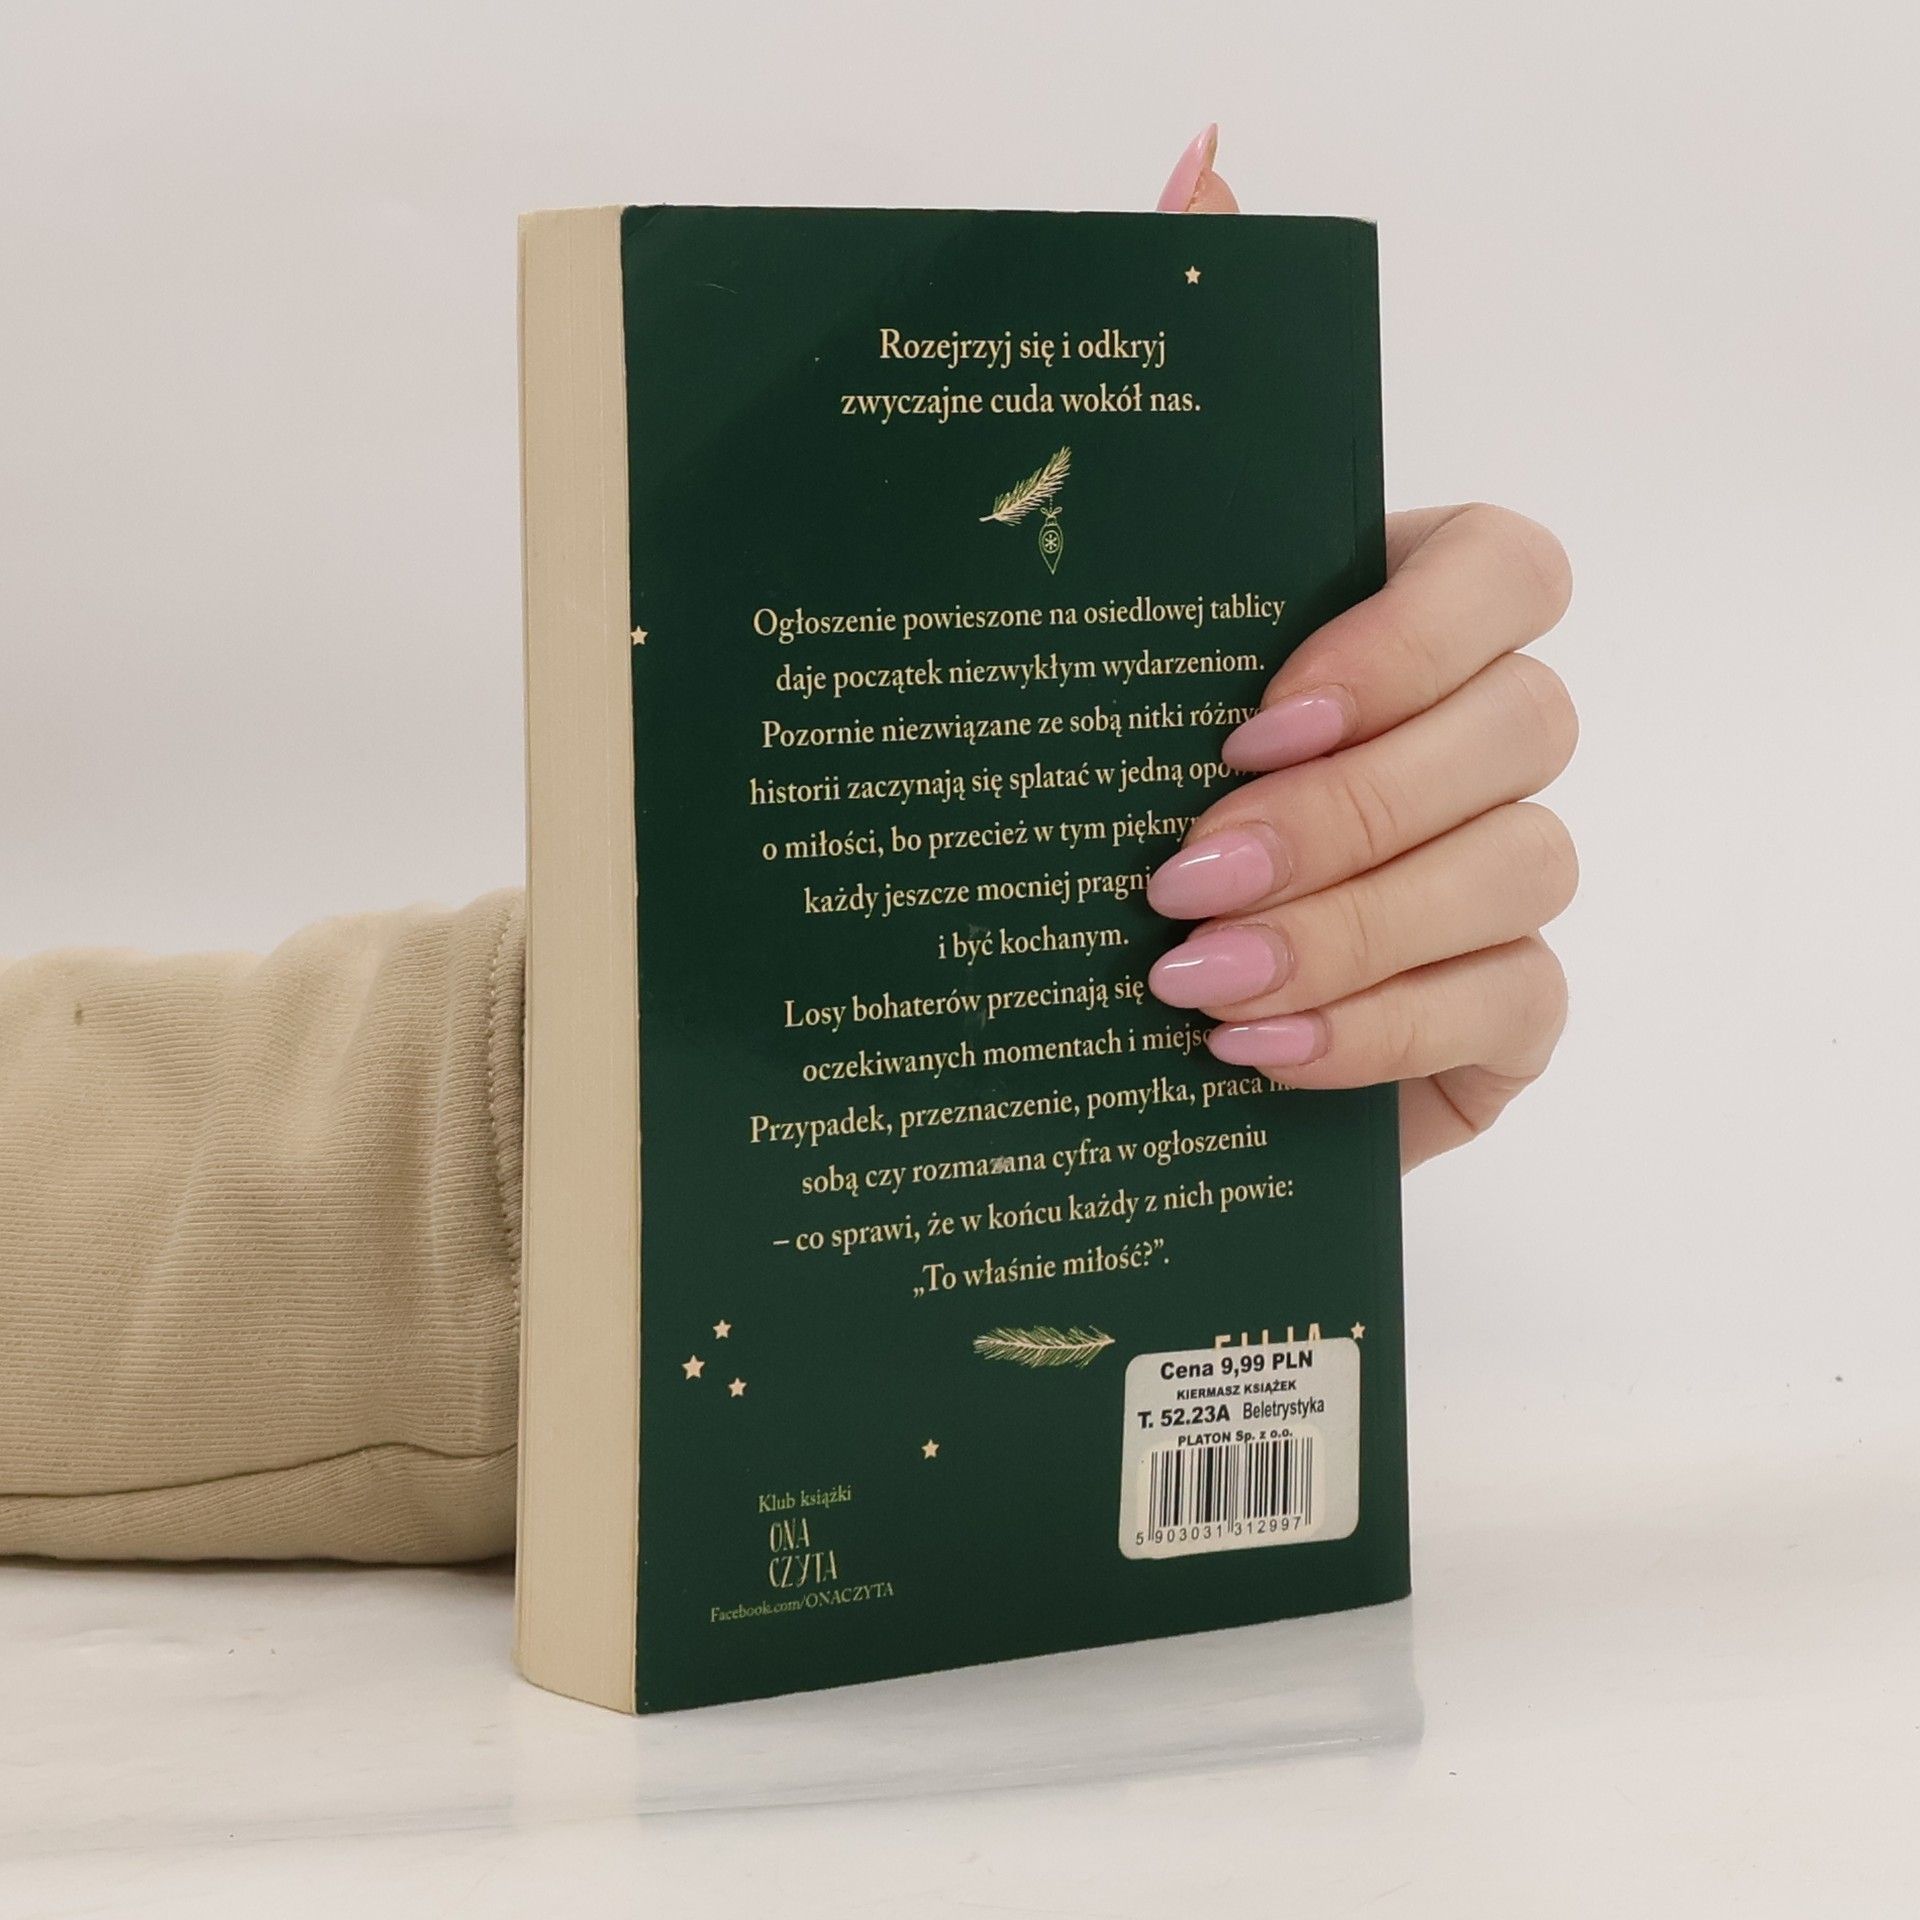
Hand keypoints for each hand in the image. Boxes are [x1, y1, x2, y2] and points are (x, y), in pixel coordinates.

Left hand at [1154, 124, 1574, 1171]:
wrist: (1064, 1002)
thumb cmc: (1084, 800)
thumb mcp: (1083, 630)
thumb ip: (1150, 425)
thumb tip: (1197, 167)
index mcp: (1387, 626)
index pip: (1503, 567)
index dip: (1406, 638)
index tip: (1247, 717)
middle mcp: (1470, 736)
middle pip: (1524, 728)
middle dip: (1353, 812)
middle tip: (1180, 873)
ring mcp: (1498, 876)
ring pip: (1522, 872)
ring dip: (1353, 929)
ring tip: (1184, 984)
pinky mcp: (1498, 1013)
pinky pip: (1509, 1009)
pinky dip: (1379, 1033)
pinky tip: (1249, 1056)